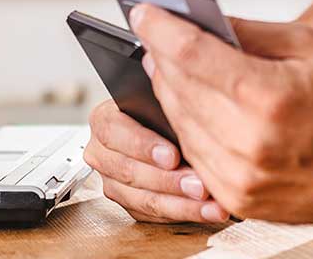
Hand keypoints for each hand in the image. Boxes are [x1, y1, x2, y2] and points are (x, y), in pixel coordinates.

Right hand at [84, 99, 229, 222]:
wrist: (163, 130)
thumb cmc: (162, 111)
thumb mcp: (161, 100)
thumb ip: (166, 100)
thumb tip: (179, 97)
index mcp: (104, 121)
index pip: (115, 132)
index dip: (144, 146)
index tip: (173, 156)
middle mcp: (102, 153)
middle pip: (130, 171)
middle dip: (169, 181)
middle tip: (200, 185)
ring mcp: (113, 182)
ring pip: (143, 199)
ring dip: (181, 204)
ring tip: (210, 204)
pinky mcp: (128, 204)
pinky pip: (153, 215)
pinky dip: (183, 214)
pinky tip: (207, 211)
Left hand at [130, 4, 312, 223]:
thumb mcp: (306, 47)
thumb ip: (247, 32)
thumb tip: (199, 22)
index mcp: (269, 96)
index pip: (191, 55)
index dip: (160, 29)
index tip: (144, 13)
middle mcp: (250, 142)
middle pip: (178, 89)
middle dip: (162, 58)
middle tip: (156, 37)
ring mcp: (241, 177)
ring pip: (179, 124)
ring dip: (169, 93)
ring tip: (170, 68)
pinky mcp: (239, 199)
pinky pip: (194, 155)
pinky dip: (187, 128)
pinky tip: (192, 107)